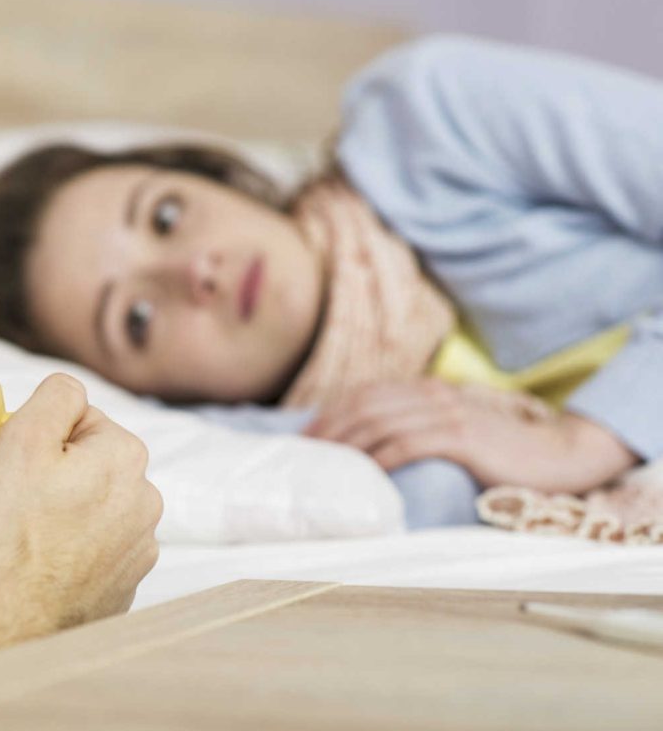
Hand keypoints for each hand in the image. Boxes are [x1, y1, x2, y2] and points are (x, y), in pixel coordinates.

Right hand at [0, 374, 162, 661]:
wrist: (16, 620)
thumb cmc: (12, 531)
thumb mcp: (23, 438)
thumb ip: (57, 394)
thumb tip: (71, 389)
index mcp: (126, 455)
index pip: (80, 420)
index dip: (42, 438)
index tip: (21, 466)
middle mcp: (146, 499)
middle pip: (90, 463)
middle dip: (58, 473)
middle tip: (19, 499)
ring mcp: (140, 546)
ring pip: (95, 505)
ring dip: (68, 511)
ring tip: (29, 534)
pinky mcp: (126, 584)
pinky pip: (96, 548)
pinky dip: (74, 549)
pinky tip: (44, 562)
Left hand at [304, 378, 637, 492]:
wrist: (558, 454)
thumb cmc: (501, 451)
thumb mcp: (455, 430)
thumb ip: (420, 429)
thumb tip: (373, 449)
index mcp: (428, 390)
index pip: (365, 393)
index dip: (331, 412)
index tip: (307, 437)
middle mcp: (433, 395)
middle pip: (364, 406)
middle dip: (329, 429)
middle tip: (305, 455)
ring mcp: (448, 413)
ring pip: (381, 423)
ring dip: (347, 445)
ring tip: (325, 466)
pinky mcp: (462, 436)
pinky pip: (409, 444)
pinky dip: (382, 458)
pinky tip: (365, 474)